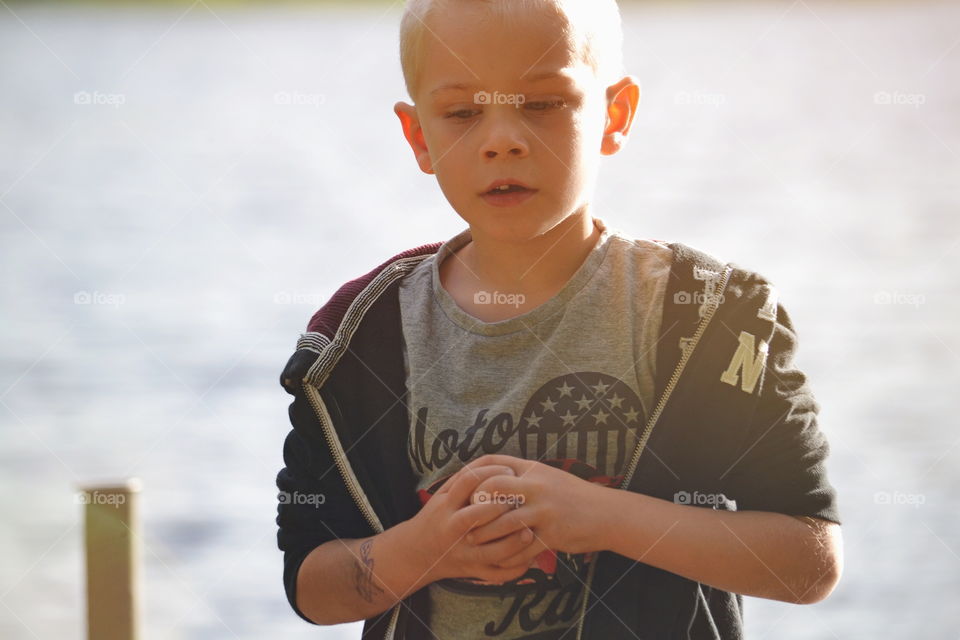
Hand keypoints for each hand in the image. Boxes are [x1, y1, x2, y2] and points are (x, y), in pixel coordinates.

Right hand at [407, 464, 540, 584]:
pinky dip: (513, 569)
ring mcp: (462, 552)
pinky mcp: (472, 571)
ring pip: (489, 551)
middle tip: (522, 499)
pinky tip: (529, 558)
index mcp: (446, 505)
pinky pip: (495, 574)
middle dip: (501, 506)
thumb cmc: (437, 517)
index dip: (492, 474)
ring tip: (529, 531)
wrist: (417, 553)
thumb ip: (464, 479)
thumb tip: (497, 461)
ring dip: (512, 542)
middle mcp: (452, 528)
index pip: (468, 483)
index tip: (511, 472)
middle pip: (476, 516)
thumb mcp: (443, 495)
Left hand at [458, 454, 606, 562]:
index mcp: (532, 469)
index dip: (471, 473)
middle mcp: (536, 486)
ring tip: (475, 541)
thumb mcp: (547, 476)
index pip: (492, 462)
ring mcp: (544, 510)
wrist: (607, 513)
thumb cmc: (573, 495)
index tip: (461, 488)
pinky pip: (522, 548)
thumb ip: (522, 476)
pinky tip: (499, 558)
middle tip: (465, 518)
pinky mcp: (552, 534)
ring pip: (504, 522)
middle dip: (475, 505)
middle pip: (492, 488)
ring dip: (486, 534)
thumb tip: (493, 478)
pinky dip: (507, 555)